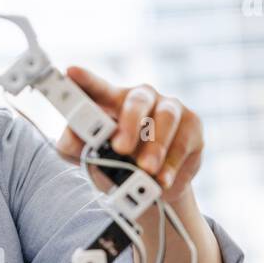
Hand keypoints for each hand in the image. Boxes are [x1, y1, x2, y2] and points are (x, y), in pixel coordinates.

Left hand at [55, 65, 203, 203]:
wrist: (150, 190)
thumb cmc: (115, 164)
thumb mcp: (88, 158)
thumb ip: (73, 145)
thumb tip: (71, 135)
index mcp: (112, 100)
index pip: (96, 86)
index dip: (85, 79)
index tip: (70, 73)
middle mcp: (141, 98)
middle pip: (136, 101)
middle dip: (129, 124)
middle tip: (120, 148)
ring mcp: (169, 108)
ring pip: (166, 119)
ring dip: (155, 146)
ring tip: (146, 170)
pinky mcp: (192, 125)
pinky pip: (183, 142)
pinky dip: (172, 164)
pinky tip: (162, 179)